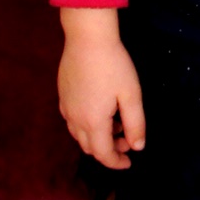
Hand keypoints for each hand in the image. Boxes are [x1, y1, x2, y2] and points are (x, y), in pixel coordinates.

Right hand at [58, 8, 144, 169]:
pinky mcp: (62, 95)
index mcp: (93, 122)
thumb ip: (135, 124)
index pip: (104, 154)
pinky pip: (72, 121)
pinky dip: (86, 125)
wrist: (87, 37)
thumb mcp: (131, 94)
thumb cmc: (113, 64)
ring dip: (97, 137)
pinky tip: (98, 109)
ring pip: (79, 135)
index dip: (117, 163)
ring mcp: (66, 107)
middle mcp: (75, 119)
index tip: (129, 162)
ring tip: (116, 123)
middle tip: (126, 139)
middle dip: (109, 150)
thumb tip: (137, 147)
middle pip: (89, 148)